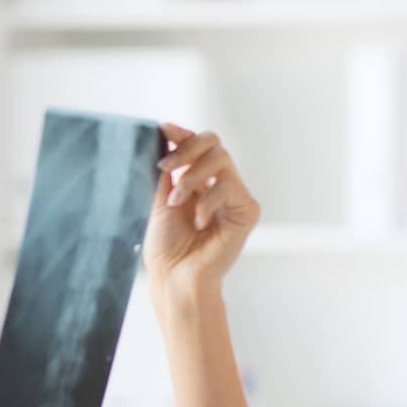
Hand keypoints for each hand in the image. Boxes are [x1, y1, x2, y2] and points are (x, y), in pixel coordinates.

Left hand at [142, 124, 261, 297]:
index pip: (197, 146)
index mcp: (197, 181)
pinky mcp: (247, 210)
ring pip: (221, 160)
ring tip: (175, 202)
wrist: (174, 278)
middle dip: (186, 151)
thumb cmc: (165, 247)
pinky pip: (229, 187)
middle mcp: (217, 185)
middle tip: (165, 167)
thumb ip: (167, 170)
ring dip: (192, 178)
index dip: (182, 135)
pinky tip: (198, 221)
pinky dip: (208, 201)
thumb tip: (164, 136)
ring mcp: (234, 197)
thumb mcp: (159, 200)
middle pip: (213, 144)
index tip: (163, 129)